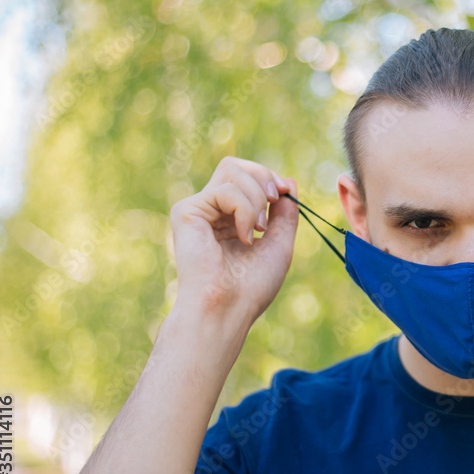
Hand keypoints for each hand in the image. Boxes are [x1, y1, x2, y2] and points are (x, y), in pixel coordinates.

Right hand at [169, 156, 298, 320]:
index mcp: (230, 218)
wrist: (229, 307)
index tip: (285, 194)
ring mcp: (197, 210)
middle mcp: (211, 211)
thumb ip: (285, 213)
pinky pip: (225, 190)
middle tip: (274, 200)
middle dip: (263, 176)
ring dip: (256, 196)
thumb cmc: (252, 285)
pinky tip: (244, 237)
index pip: (247, 177)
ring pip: (231, 171)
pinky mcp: (186, 212)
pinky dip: (244, 210)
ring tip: (258, 228)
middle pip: (235, 166)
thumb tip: (288, 181)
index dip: (268, 178)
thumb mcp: (279, 243)